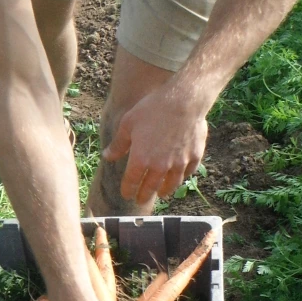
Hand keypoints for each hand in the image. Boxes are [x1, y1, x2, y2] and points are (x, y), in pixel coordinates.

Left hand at [103, 84, 209, 203]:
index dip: (128, 190)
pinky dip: (182, 177)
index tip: (126, 194)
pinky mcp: (194, 156)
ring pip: (171, 184)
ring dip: (165, 191)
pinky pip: (187, 173)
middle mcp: (160, 167)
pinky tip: (180, 176)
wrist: (184, 100)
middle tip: (141, 200)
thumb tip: (107, 157)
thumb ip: (118, 144)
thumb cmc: (153, 109)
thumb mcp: (128, 124)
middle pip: (151, 188)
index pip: (131, 182)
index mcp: (141, 160)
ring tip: (161, 193)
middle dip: (144, 195)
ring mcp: (179, 163)